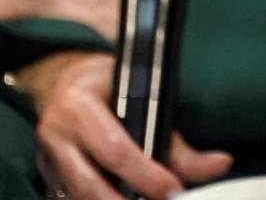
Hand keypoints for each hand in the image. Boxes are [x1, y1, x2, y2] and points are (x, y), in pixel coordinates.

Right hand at [22, 50, 230, 198]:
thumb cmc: (108, 80)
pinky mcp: (45, 175)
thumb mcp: (141, 93)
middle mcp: (55, 134)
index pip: (115, 150)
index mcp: (79, 106)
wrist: (60, 78)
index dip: (146, 176)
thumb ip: (174, 138)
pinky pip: (68, 198)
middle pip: (90, 184)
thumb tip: (219, 164)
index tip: (173, 190)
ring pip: (76, 197)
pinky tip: (123, 198)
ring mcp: (45, 158)